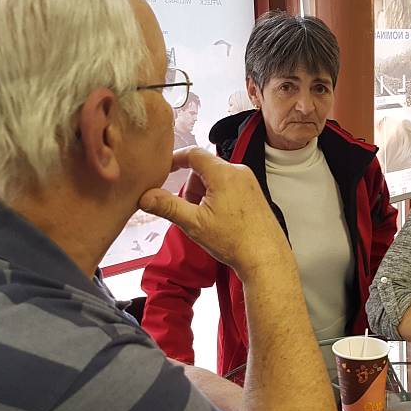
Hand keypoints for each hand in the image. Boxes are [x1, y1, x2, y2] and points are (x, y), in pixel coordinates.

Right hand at [138, 147, 288, 276]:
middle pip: (204, 168)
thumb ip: (167, 206)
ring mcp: (249, 182)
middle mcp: (239, 172)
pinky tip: (219, 220)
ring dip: (204, 194)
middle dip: (192, 187)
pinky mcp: (254, 193)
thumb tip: (145, 196)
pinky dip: (217, 198)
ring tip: (207, 219)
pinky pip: (228, 186)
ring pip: (215, 178)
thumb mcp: (194, 224)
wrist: (265, 258)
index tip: (163, 169)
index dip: (175, 159)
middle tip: (192, 211)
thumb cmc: (235, 241)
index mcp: (224, 174)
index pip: (193, 153)